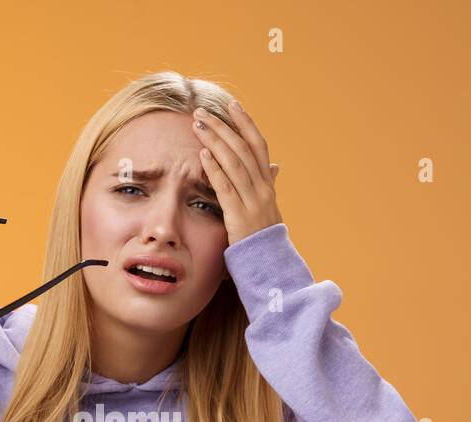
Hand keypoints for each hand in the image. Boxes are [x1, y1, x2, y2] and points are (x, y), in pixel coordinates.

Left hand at [192, 103, 282, 245]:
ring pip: (235, 163)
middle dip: (222, 127)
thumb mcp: (269, 209)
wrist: (271, 267)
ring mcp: (253, 202)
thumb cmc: (264, 239)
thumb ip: (267, 186)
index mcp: (267, 185)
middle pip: (243, 149)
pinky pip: (227, 188)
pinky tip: (202, 155)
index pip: (258, 145)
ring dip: (214, 141)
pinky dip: (214, 169)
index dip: (246, 123)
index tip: (233, 105)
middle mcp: (262, 189)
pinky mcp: (240, 217)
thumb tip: (274, 167)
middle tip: (202, 112)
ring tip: (197, 126)